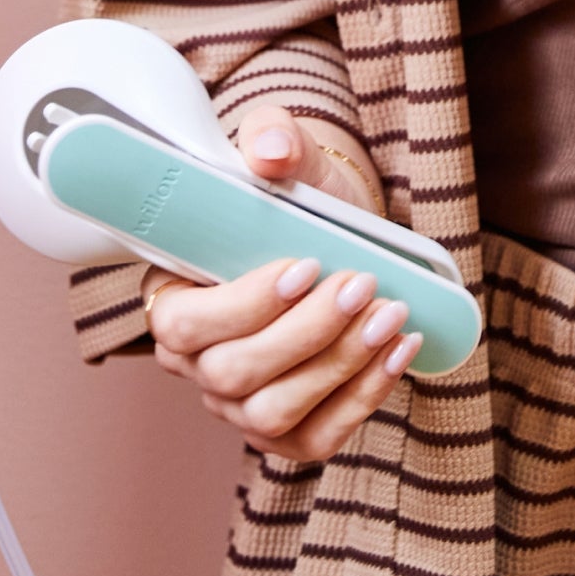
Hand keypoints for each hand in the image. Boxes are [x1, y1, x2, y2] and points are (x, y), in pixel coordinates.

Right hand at [142, 115, 422, 460]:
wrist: (341, 237)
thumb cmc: (300, 202)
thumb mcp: (290, 157)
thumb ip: (274, 138)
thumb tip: (272, 150)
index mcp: (173, 298)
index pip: (183, 324)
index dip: (243, 304)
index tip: (305, 265)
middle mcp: (197, 364)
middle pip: (233, 374)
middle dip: (306, 332)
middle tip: (361, 284)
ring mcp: (238, 406)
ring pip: (274, 412)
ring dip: (339, 366)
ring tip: (391, 315)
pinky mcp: (287, 430)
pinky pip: (317, 437)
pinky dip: (364, 397)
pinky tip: (400, 350)